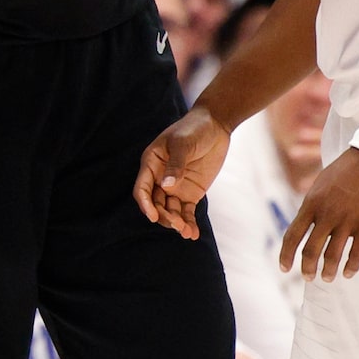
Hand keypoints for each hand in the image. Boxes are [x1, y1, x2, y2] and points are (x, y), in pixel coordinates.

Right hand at [137, 108, 231, 236]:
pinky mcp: (190, 193)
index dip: (146, 204)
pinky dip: (189, 222)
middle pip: (156, 204)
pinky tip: (194, 234)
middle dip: (165, 217)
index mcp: (151, 164)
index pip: (143, 189)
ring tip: (188, 232)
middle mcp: (160, 178)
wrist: (215, 125)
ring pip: (171, 211)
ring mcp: (175, 187)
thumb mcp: (183, 143)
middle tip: (178, 225)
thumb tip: (166, 185)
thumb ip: (175, 165)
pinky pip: (187, 211)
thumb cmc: (194, 128)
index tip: (154, 216)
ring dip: (177, 223)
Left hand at [279, 149, 358, 280]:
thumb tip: (306, 226)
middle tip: (308, 277)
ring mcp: (348, 221)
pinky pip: (357, 254)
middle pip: (311, 251)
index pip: (292, 236)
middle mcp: (327, 214)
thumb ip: (312, 206)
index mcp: (312, 203)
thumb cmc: (348, 170)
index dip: (286, 255)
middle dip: (307, 269)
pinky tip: (347, 274)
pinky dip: (350, 267)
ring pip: (333, 257)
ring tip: (327, 278)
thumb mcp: (321, 184)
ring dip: (328, 272)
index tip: (284, 269)